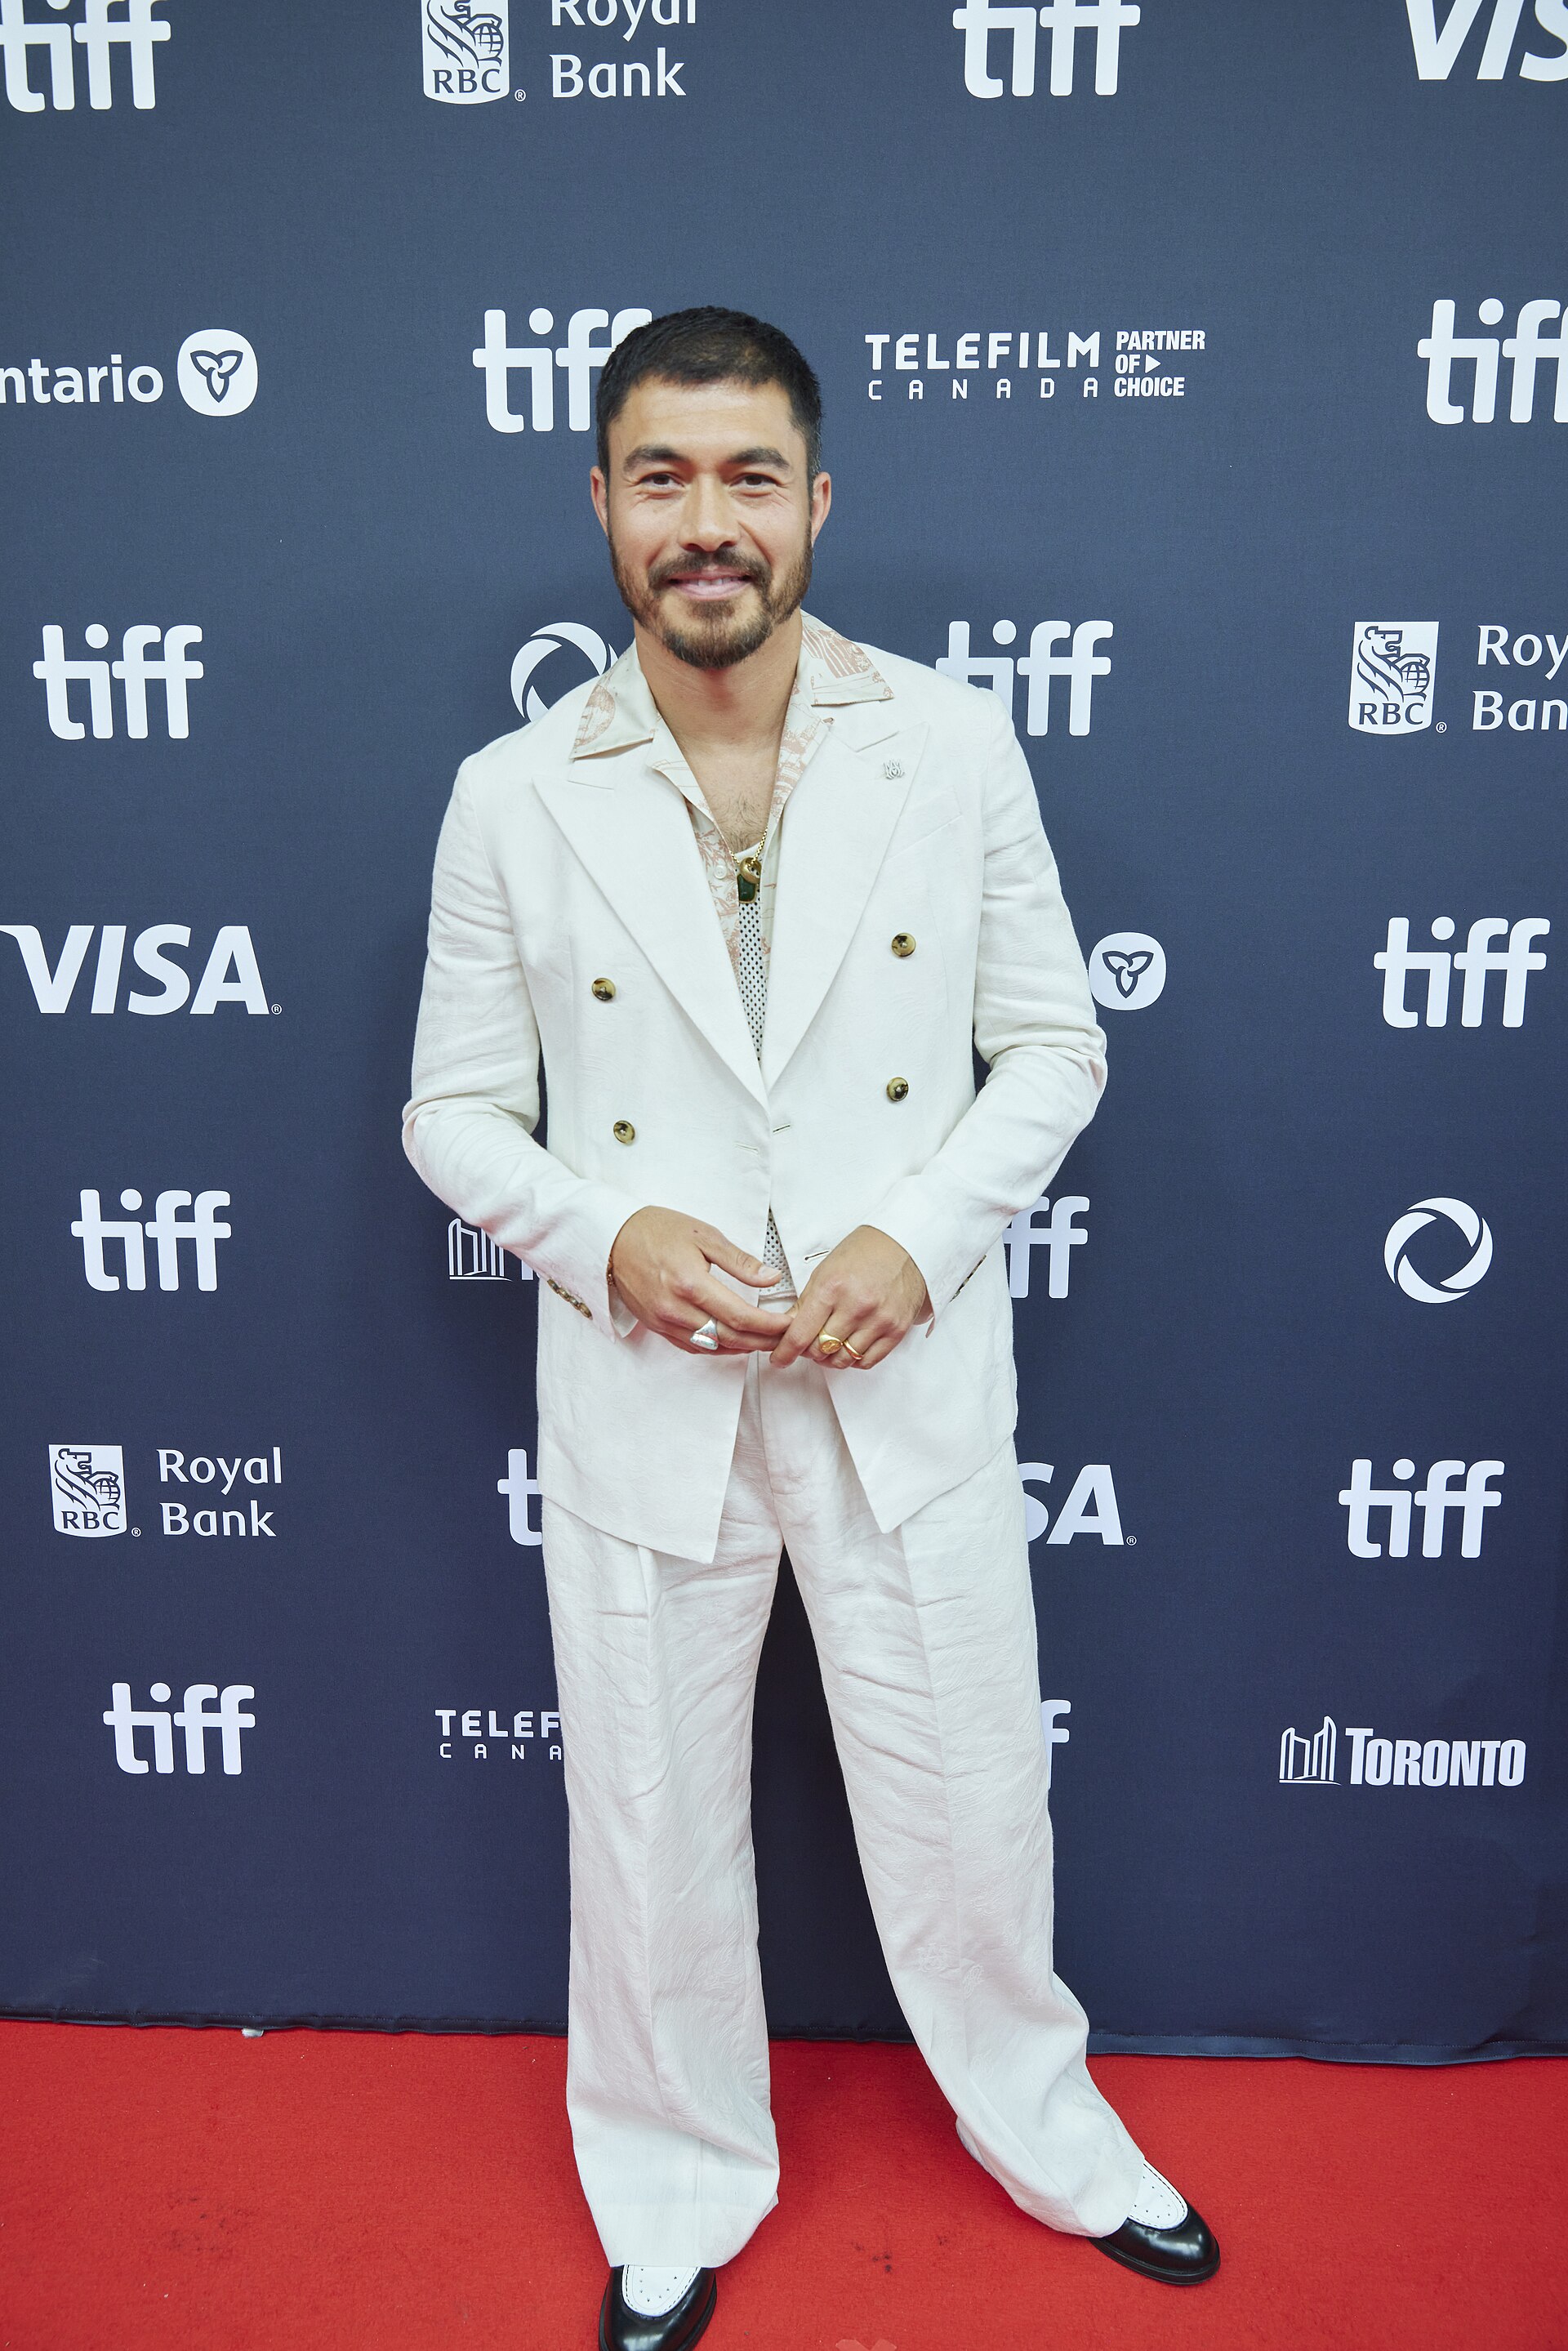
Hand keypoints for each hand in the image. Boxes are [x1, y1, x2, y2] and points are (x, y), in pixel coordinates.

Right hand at [608, 1207, 793, 1353]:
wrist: (612, 1238)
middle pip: (730, 1338)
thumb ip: (739, 1262)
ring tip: (766, 1341)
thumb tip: (771, 1278)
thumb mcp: (704, 1235)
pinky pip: (693, 1346)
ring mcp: (664, 1321)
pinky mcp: (656, 1326)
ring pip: (713, 1347)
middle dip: (763, 1341)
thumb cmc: (656, 1230)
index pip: (740, 1316)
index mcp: (691, 1284)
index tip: (788, 1323)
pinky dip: (718, 1348)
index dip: (769, 1325)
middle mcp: (676, 1309)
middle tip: (785, 1338)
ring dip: (743, 1348)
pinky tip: (734, 1342)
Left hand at [769, 1225, 930, 1371]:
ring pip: (843, 1360)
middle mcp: (856, 1306)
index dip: (785, 1352)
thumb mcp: (826, 1270)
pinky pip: (867, 1361)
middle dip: (809, 1350)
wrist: (906, 1245)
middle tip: (808, 1343)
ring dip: (831, 1357)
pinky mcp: (896, 1330)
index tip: (779, 1359)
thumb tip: (786, 1328)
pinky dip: (853, 1360)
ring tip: (829, 1345)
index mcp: (832, 1287)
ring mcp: (878, 1320)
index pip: (800, 1334)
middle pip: (820, 1350)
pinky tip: (849, 1348)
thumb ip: (806, 1303)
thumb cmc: (865, 1252)